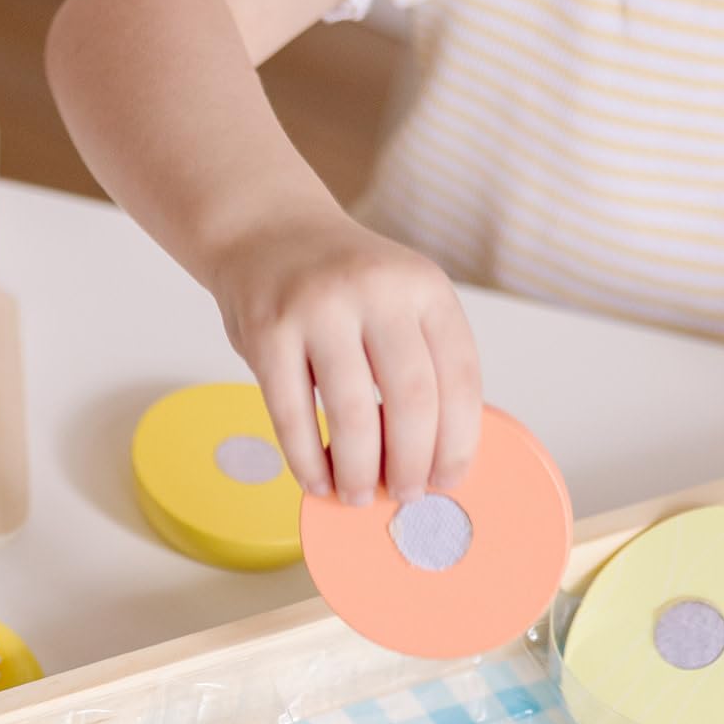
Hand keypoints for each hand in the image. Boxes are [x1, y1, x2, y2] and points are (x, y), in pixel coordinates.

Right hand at [208, 202, 481, 503]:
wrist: (264, 228)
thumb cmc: (337, 282)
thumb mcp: (396, 298)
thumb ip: (418, 356)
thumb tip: (433, 455)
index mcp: (424, 286)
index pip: (459, 375)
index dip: (458, 439)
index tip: (449, 478)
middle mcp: (376, 290)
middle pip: (412, 399)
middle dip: (412, 463)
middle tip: (405, 495)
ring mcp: (318, 308)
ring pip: (352, 413)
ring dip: (358, 469)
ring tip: (356, 494)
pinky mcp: (267, 331)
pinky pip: (291, 412)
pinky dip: (305, 458)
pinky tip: (315, 479)